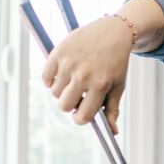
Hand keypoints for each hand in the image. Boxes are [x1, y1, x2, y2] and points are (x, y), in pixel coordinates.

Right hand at [41, 15, 132, 133]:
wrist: (113, 31)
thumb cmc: (116, 62)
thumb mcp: (118, 85)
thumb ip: (113, 109)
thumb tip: (113, 132)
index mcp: (100, 85)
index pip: (83, 116)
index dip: (80, 118)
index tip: (81, 113)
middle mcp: (83, 75)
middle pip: (64, 106)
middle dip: (70, 104)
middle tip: (78, 94)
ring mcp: (69, 63)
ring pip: (55, 93)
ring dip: (62, 90)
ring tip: (73, 79)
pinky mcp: (58, 52)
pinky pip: (45, 78)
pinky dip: (51, 79)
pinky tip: (62, 73)